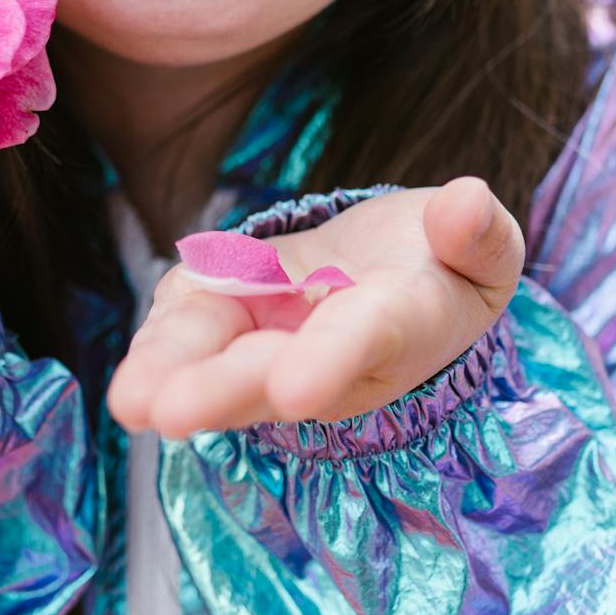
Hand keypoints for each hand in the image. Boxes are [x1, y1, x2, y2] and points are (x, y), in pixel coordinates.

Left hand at [106, 179, 522, 438]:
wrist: (401, 279)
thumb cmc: (447, 266)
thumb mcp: (485, 249)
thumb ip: (479, 236)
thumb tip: (465, 204)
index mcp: (398, 328)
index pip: (362, 341)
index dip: (330, 361)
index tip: (296, 387)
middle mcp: (326, 358)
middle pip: (271, 372)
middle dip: (223, 389)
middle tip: (172, 410)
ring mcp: (272, 346)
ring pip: (218, 365)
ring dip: (174, 381)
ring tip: (131, 403)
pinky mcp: (227, 323)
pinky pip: (188, 337)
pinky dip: (159, 351)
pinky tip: (130, 381)